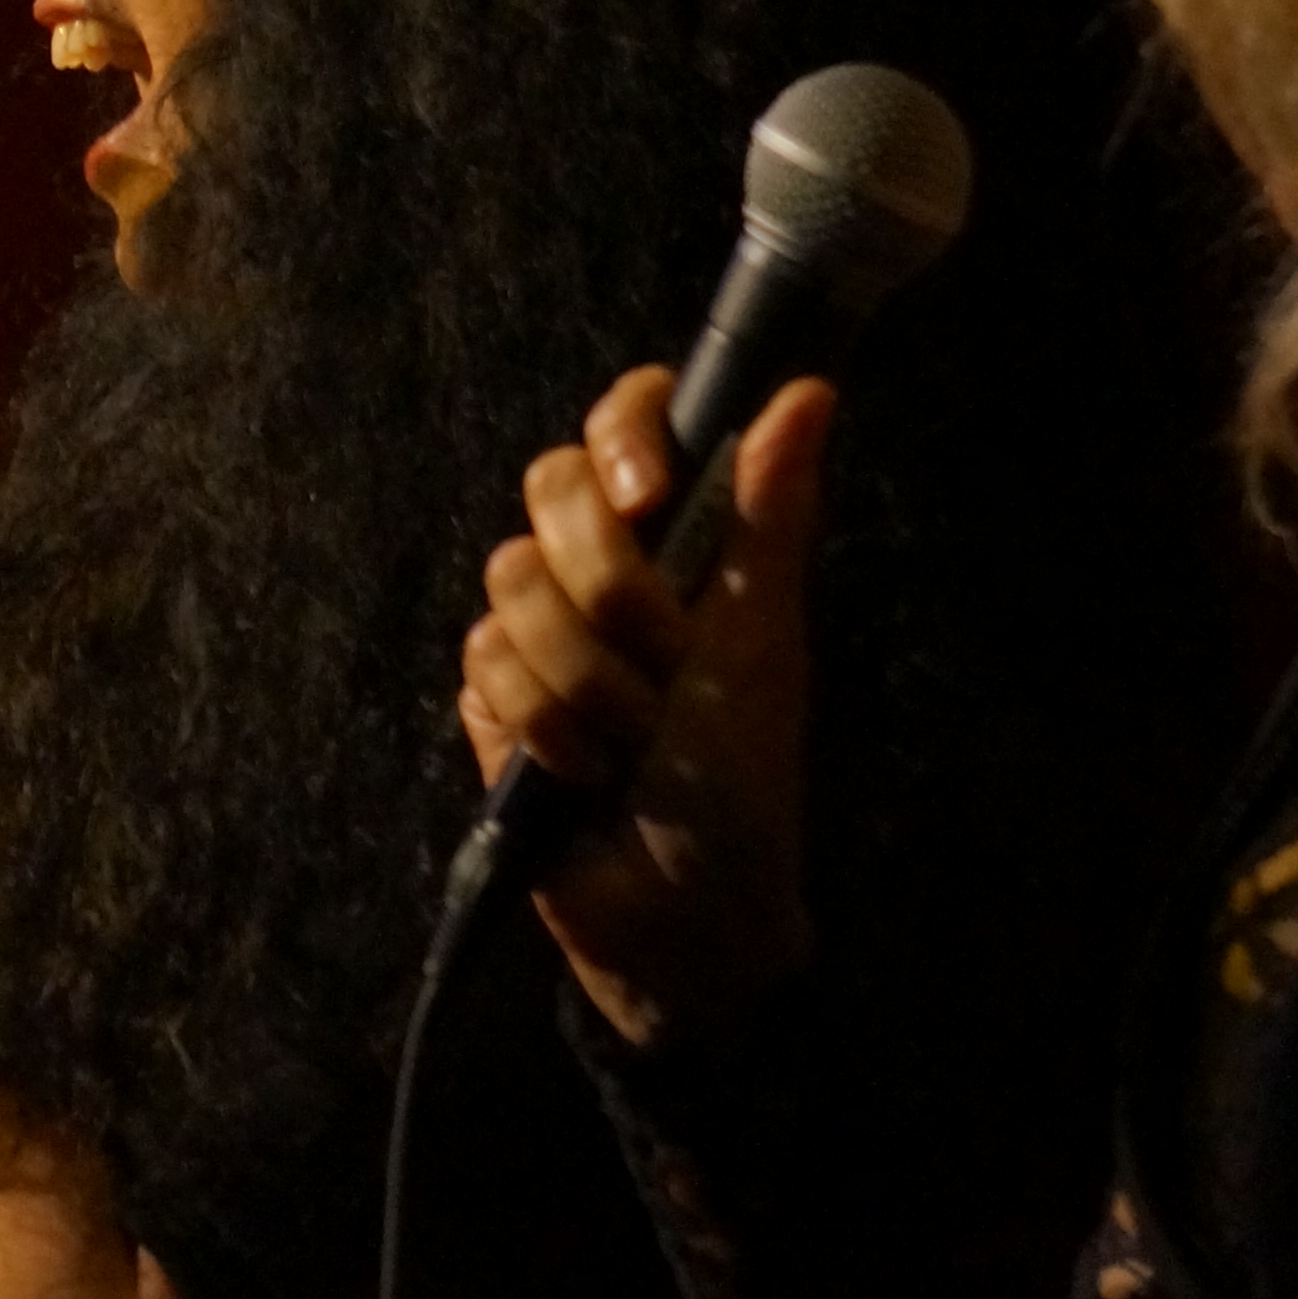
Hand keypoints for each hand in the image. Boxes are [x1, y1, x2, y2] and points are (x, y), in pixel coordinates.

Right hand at [457, 365, 824, 1052]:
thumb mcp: (763, 641)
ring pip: (511, 579)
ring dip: (586, 677)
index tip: (648, 498)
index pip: (631, 420)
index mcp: (681, 537)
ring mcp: (537, 625)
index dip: (623, 436)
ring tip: (631, 742)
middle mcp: (603, 565)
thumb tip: (813, 388)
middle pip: (550, 484)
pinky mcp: (486, 691)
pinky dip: (544, 725)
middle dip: (607, 583)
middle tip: (660, 657)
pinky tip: (581, 771)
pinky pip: (484, 661)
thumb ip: (771, 514)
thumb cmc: (742, 780)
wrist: (682, 910)